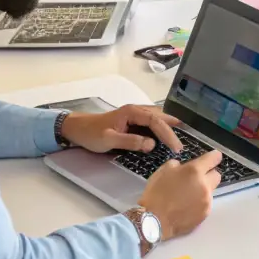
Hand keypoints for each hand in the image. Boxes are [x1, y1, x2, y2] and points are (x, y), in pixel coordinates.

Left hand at [60, 103, 182, 154]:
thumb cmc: (91, 133)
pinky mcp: (133, 121)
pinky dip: (162, 128)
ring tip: (180, 138)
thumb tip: (151, 144)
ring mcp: (135, 115)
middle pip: (160, 117)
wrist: (77, 129)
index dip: (167, 134)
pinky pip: (152, 123)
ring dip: (169, 127)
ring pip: (158, 118)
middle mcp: (136, 110)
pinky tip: (167, 135)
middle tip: (181, 146)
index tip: (175, 147)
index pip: (156, 121)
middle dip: (172, 130)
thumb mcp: (109, 139)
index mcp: (132, 112)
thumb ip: (130, 141)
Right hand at [138, 150, 222, 238]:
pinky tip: (187, 206)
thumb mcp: (163, 171)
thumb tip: (184, 167)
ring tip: (188, 196)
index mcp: (194, 171)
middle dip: (208, 175)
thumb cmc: (156, 193)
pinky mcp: (205, 213)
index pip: (214, 158)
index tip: (212, 158)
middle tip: (196, 179)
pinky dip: (200, 203)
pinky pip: (206, 204)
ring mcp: (206, 200)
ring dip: (203, 190)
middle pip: (217, 175)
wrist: (154, 220)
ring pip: (211, 190)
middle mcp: (204, 185)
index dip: (214, 157)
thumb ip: (178, 165)